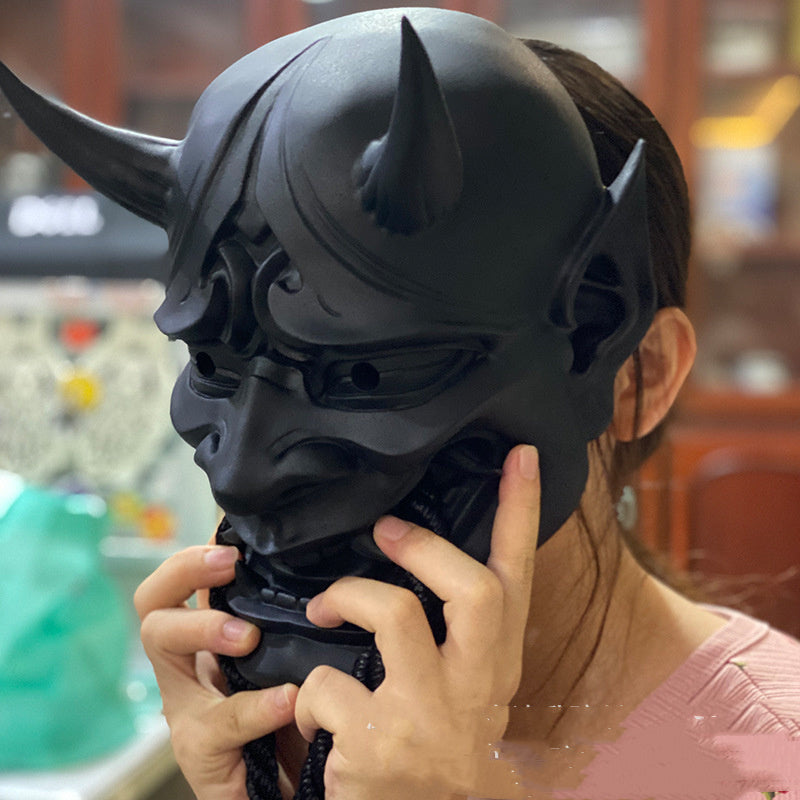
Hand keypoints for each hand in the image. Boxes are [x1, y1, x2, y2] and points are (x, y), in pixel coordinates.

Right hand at [134, 545, 298, 799]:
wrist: (285, 791)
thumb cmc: (289, 718)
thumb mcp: (286, 658)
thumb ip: (286, 620)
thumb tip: (311, 565)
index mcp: (206, 639)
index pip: (178, 583)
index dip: (195, 554)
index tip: (230, 539)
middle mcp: (186, 667)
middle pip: (153, 603)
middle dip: (184, 572)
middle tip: (228, 567)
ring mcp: (186, 708)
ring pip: (162, 645)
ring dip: (203, 629)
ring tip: (249, 635)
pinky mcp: (199, 753)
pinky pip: (220, 722)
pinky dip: (256, 707)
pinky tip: (287, 700)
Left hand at [294, 444, 540, 799]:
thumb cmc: (440, 740)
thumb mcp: (468, 685)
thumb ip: (461, 629)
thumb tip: (425, 553)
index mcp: (496, 661)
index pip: (516, 576)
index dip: (519, 512)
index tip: (520, 455)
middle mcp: (474, 685)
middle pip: (470, 589)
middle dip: (424, 547)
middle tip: (386, 530)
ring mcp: (427, 715)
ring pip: (392, 613)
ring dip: (347, 595)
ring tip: (325, 606)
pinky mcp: (377, 743)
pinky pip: (325, 685)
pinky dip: (308, 693)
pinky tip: (313, 710)